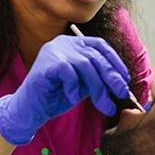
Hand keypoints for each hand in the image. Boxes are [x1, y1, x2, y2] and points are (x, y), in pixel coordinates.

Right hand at [0, 35, 130, 144]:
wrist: (29, 111)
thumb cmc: (56, 97)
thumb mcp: (83, 85)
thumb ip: (98, 78)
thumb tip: (122, 82)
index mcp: (73, 44)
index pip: (99, 45)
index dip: (115, 61)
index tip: (125, 78)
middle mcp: (63, 43)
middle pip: (95, 56)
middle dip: (112, 76)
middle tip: (122, 93)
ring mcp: (53, 51)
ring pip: (85, 65)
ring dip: (98, 88)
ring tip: (104, 105)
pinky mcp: (46, 64)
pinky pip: (69, 73)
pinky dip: (74, 87)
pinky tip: (72, 98)